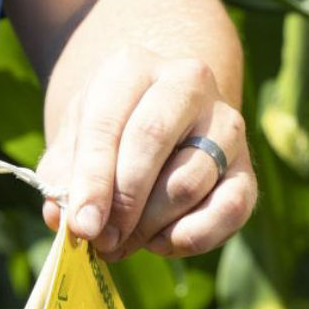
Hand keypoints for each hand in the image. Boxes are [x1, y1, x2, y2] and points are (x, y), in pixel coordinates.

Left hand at [37, 45, 256, 260]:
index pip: (108, 122)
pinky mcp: (247, 166)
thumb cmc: (108, 132)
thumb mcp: (73, 142)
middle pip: (152, 142)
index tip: (82, 226)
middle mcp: (187, 82)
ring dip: (151, 225)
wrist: (160, 116)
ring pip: (187, 182)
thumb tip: (61, 217)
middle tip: (103, 241)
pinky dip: (194, 236)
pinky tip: (162, 241)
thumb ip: (61, 178)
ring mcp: (224, 123)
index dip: (92, 180)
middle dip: (123, 202)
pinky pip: (231, 208)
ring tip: (124, 241)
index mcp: (132, 67)